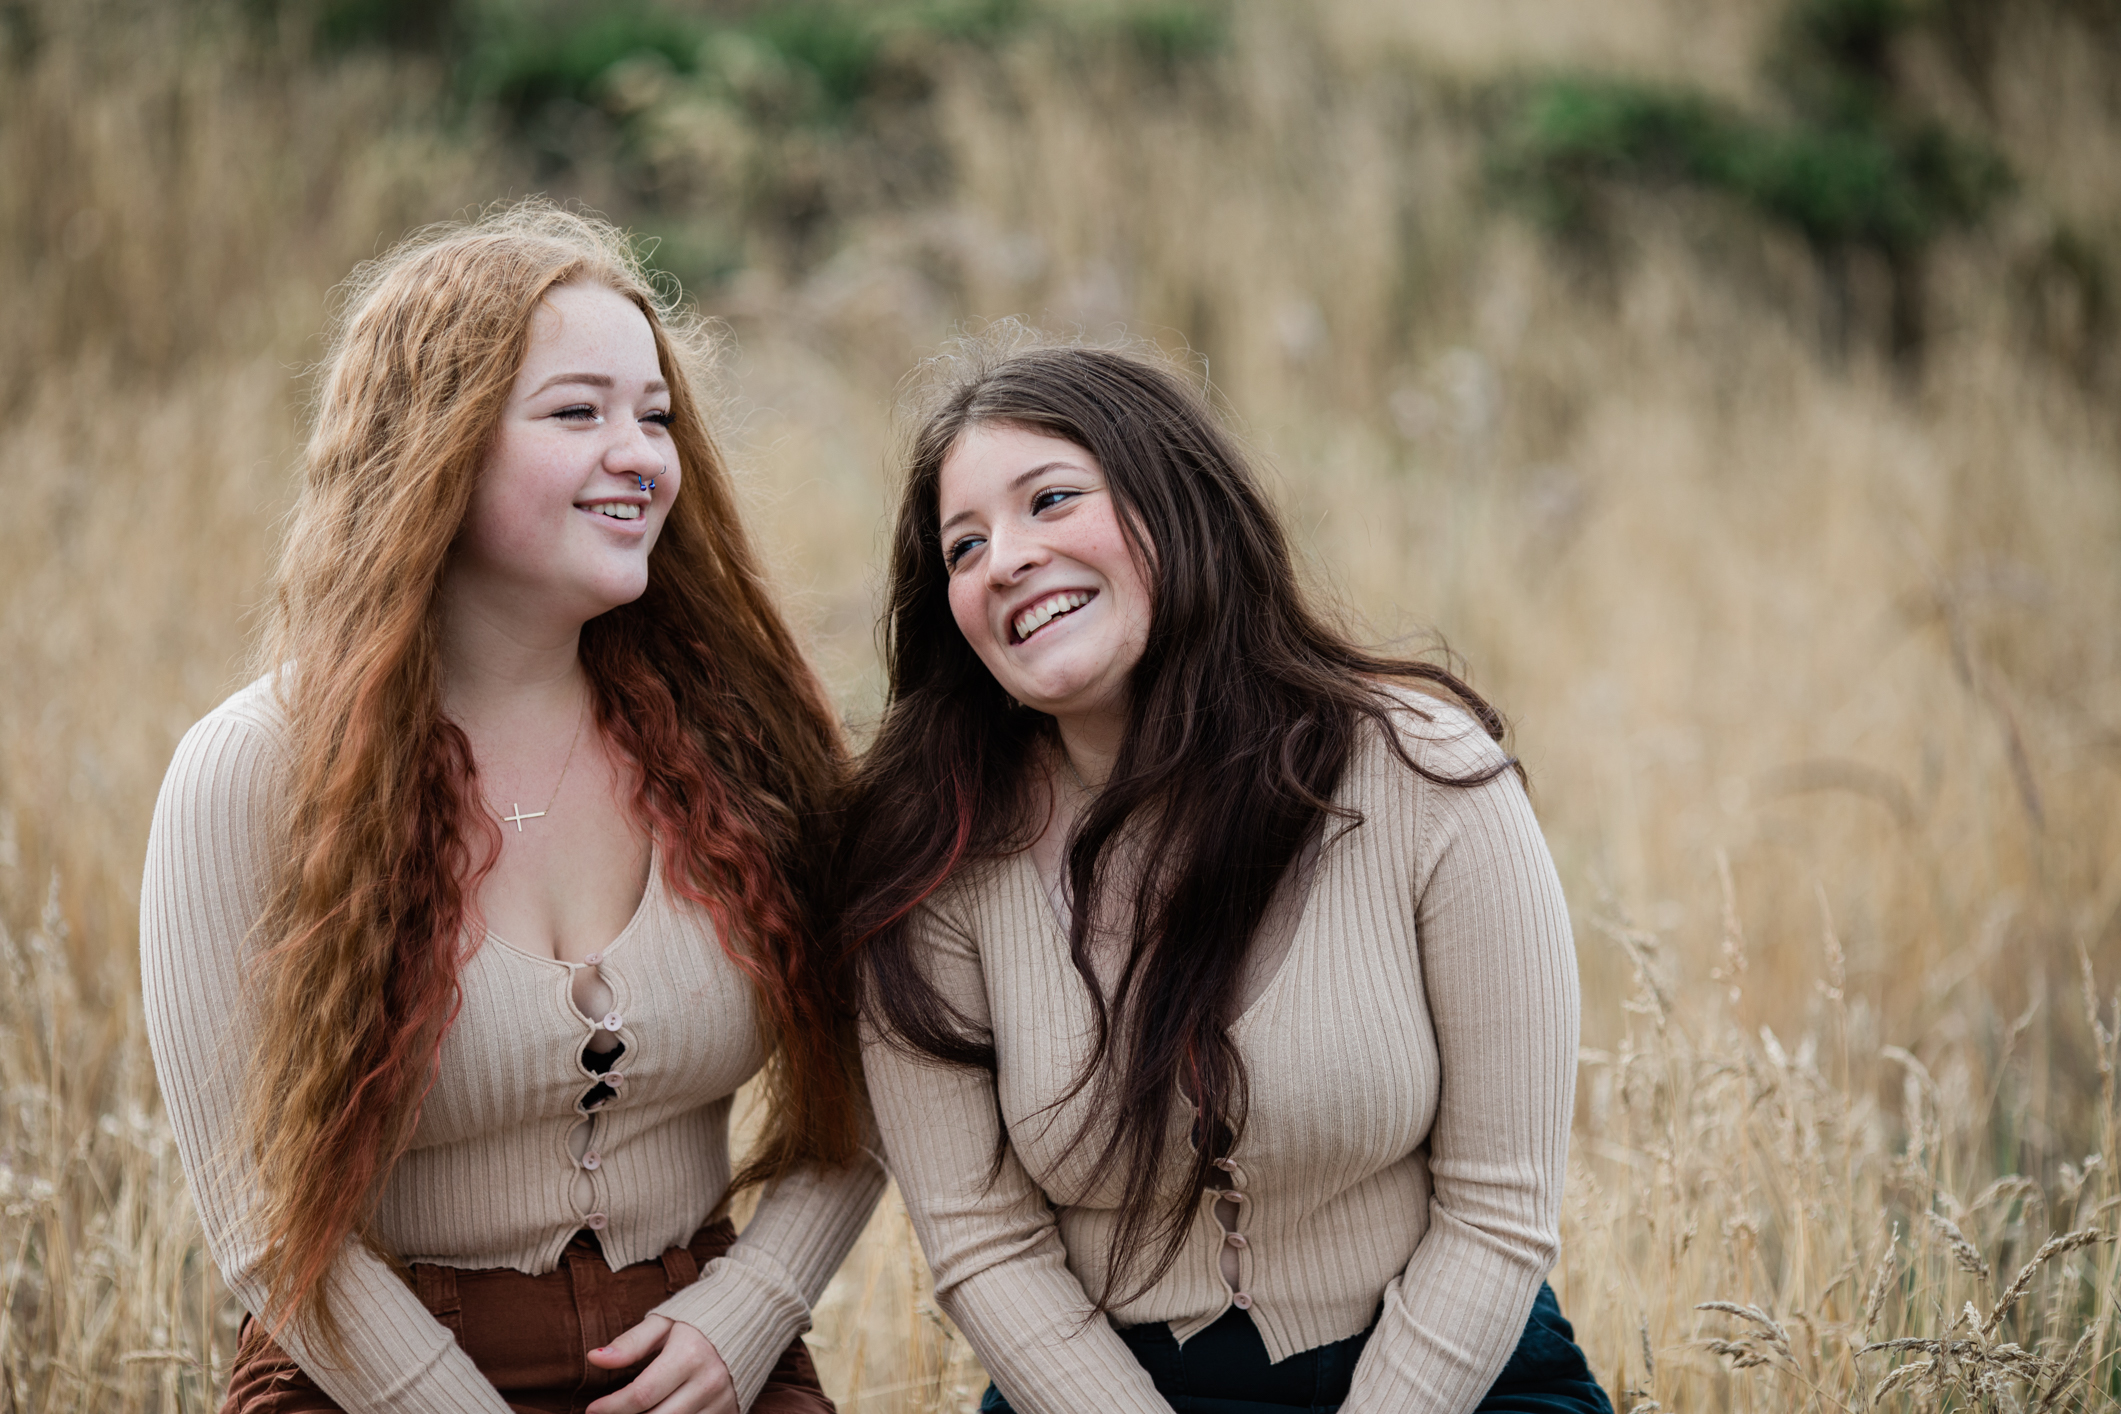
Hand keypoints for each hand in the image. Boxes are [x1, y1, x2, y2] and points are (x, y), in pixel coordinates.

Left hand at [584, 1315, 737, 1413]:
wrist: (752, 1315)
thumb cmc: (700, 1316)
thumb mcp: (663, 1322)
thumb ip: (630, 1343)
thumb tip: (594, 1359)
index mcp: (690, 1354)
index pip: (642, 1394)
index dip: (612, 1407)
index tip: (592, 1409)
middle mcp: (709, 1382)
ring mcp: (722, 1400)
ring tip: (632, 1413)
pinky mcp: (730, 1411)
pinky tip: (658, 1412)